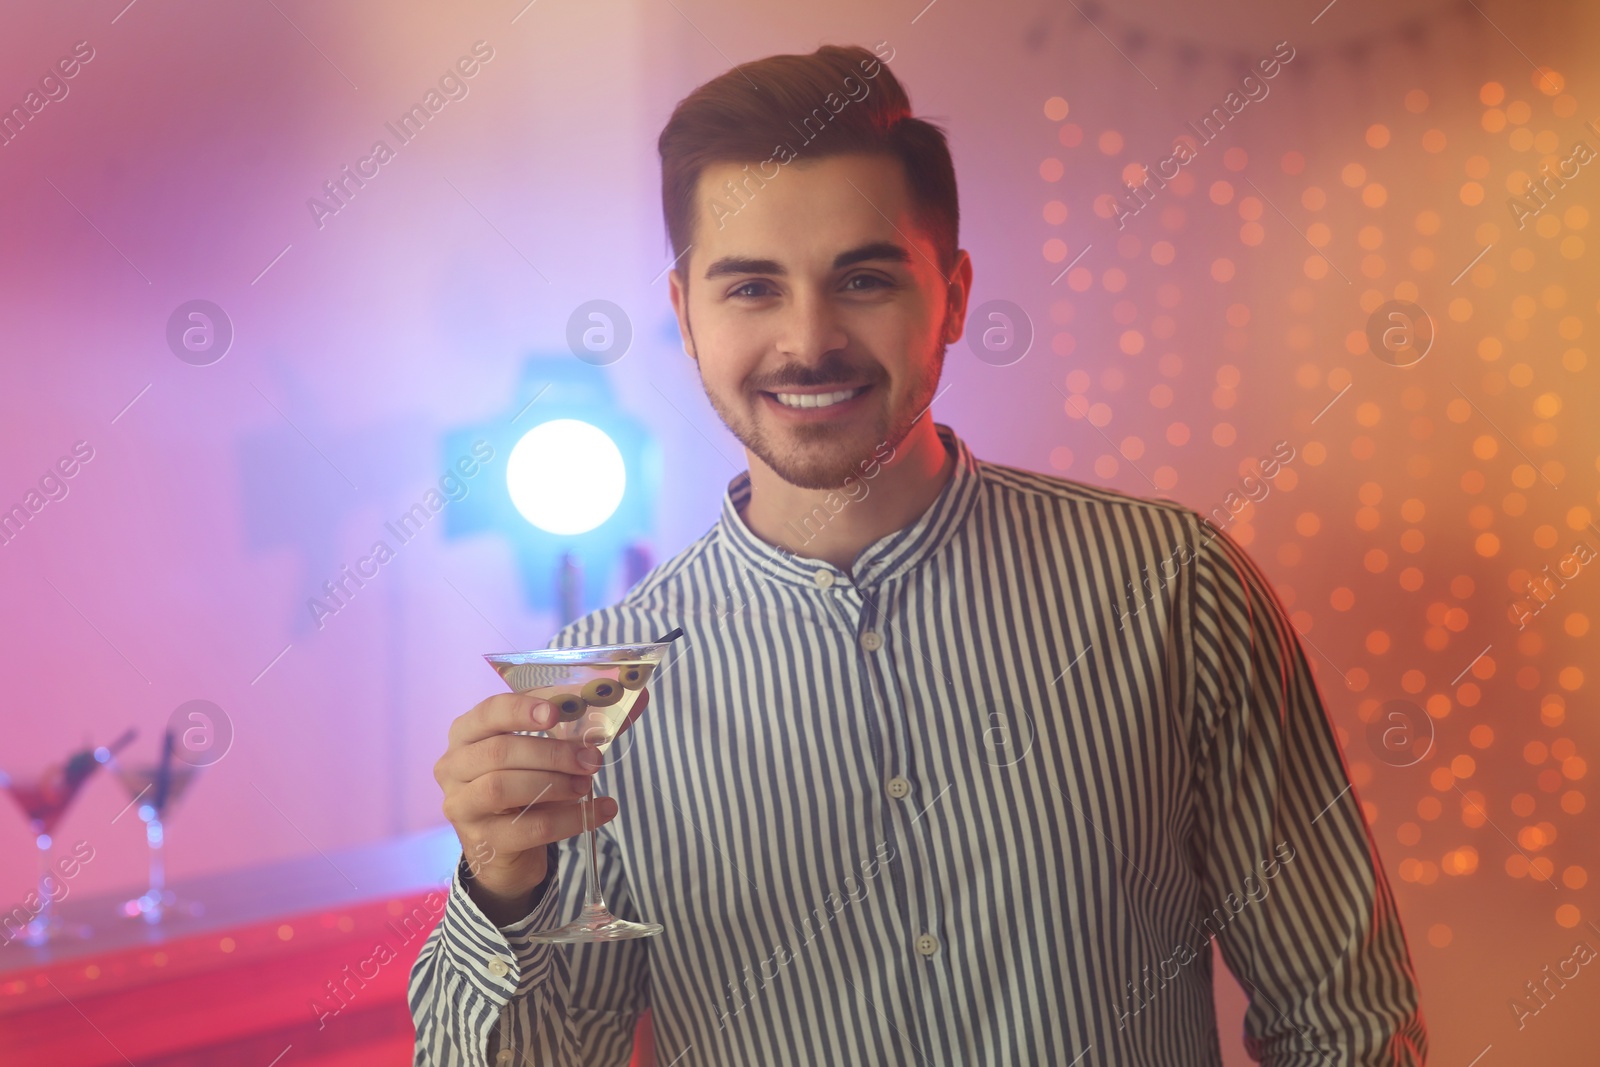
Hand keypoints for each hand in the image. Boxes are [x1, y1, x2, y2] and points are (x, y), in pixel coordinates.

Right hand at [434, 688, 649, 924]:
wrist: (505, 851)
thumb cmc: (524, 788)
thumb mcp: (544, 754)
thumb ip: (582, 726)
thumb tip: (638, 696)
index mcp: (466, 735)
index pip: (488, 713)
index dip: (521, 709)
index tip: (556, 713)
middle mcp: (454, 768)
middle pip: (499, 751)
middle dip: (552, 752)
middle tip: (591, 759)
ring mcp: (463, 807)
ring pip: (504, 788)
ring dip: (555, 783)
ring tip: (587, 784)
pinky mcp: (484, 843)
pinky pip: (530, 827)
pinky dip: (570, 818)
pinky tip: (599, 810)